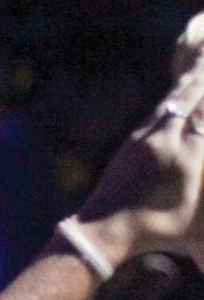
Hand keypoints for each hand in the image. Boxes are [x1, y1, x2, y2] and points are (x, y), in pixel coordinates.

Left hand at [76, 49, 203, 265]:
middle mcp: (165, 141)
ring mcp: (144, 140)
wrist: (105, 229)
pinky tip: (172, 97)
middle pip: (188, 99)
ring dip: (185, 85)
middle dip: (203, 77)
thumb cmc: (156, 231)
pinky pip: (153, 115)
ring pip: (169, 104)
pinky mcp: (129, 145)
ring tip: (197, 67)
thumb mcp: (197, 223)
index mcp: (187, 156)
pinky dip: (168, 102)